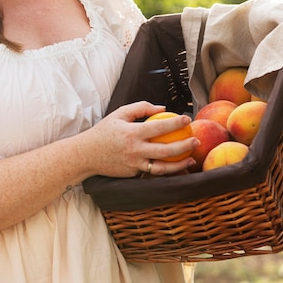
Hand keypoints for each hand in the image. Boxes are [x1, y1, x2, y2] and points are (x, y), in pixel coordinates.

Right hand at [84, 101, 198, 178]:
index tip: (188, 119)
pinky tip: (177, 166)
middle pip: (166, 150)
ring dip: (180, 165)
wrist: (86, 154)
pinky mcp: (133, 174)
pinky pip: (152, 172)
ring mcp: (134, 164)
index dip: (176, 123)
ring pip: (162, 168)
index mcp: (131, 132)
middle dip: (185, 146)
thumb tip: (163, 109)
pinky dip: (167, 171)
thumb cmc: (105, 131)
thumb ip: (141, 108)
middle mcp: (134, 150)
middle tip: (196, 140)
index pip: (160, 127)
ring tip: (191, 159)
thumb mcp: (119, 114)